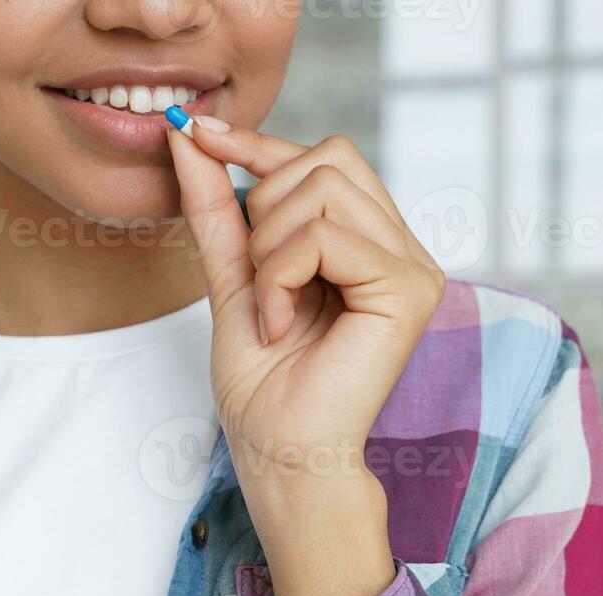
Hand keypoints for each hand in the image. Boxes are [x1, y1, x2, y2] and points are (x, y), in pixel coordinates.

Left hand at [167, 122, 444, 480]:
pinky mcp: (408, 288)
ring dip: (269, 251)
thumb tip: (189, 136)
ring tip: (272, 311)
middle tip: (260, 283)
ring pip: (322, 189)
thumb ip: (218, 208)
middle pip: (328, 157)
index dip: (259, 144)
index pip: (324, 158)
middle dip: (266, 210)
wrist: (280, 454)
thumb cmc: (263, 385)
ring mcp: (413, 265)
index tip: (198, 134)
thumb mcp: (231, 276)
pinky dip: (279, 278)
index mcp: (369, 241)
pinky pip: (323, 237)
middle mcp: (401, 246)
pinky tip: (281, 325)